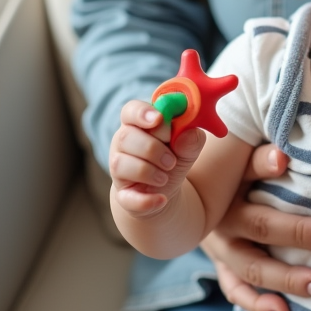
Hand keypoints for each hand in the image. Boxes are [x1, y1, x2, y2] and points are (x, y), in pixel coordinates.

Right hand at [108, 99, 204, 217]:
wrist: (164, 191)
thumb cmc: (171, 160)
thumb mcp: (187, 148)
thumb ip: (191, 139)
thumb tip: (189, 134)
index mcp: (137, 126)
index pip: (130, 111)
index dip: (142, 113)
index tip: (159, 119)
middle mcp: (122, 145)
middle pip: (125, 137)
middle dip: (152, 148)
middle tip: (171, 161)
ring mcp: (119, 171)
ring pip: (120, 164)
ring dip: (148, 171)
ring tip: (166, 176)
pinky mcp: (123, 196)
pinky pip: (127, 198)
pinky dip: (146, 200)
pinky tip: (162, 199)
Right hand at [201, 144, 310, 310]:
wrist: (195, 197)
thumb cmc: (237, 169)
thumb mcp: (244, 153)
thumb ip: (265, 150)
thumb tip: (290, 145)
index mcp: (228, 180)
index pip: (246, 168)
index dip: (263, 164)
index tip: (284, 159)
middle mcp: (222, 214)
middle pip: (258, 224)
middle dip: (297, 232)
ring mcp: (220, 246)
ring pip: (251, 265)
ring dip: (287, 278)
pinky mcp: (222, 267)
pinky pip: (236, 290)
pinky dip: (258, 304)